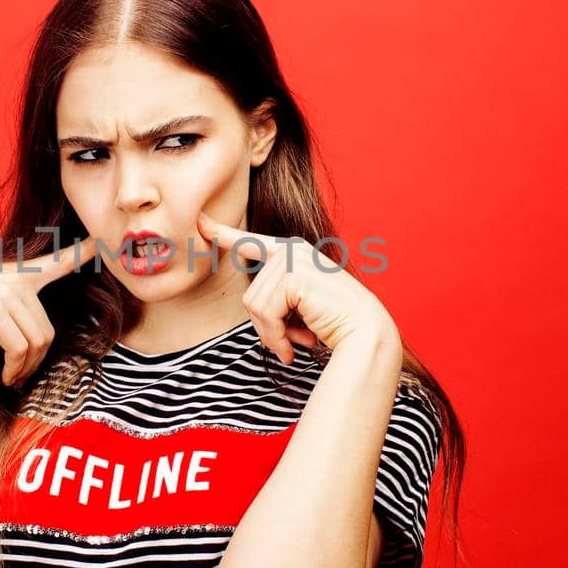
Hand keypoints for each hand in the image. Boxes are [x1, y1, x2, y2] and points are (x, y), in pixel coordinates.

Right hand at [0, 234, 98, 386]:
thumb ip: (7, 308)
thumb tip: (33, 333)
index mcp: (10, 276)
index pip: (53, 262)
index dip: (80, 253)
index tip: (103, 243)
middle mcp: (11, 279)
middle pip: (46, 329)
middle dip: (35, 360)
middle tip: (16, 374)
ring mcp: (3, 292)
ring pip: (38, 342)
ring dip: (25, 368)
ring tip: (9, 376)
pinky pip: (21, 349)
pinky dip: (15, 369)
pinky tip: (4, 376)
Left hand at [195, 211, 398, 365]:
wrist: (366, 334)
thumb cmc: (335, 324)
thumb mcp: (299, 306)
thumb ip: (276, 297)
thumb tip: (252, 304)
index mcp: (293, 254)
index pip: (251, 242)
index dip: (223, 234)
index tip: (200, 222)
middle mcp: (292, 250)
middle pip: (250, 295)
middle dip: (267, 327)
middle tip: (291, 342)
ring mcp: (293, 260)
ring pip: (255, 306)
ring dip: (274, 334)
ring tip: (298, 342)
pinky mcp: (293, 275)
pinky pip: (265, 314)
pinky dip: (278, 337)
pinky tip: (298, 345)